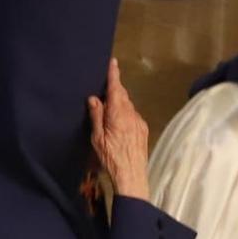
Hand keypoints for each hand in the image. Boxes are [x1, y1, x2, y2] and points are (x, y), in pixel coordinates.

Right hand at [87, 58, 150, 201]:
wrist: (132, 176)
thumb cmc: (110, 158)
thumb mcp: (97, 137)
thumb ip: (96, 116)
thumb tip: (94, 98)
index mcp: (118, 114)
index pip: (115, 89)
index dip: (114, 75)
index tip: (113, 62)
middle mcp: (131, 114)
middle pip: (122, 96)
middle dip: (115, 89)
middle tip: (104, 87)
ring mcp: (139, 122)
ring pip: (128, 106)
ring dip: (119, 103)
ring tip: (108, 108)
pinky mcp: (143, 130)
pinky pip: (133, 115)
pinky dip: (125, 113)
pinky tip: (118, 123)